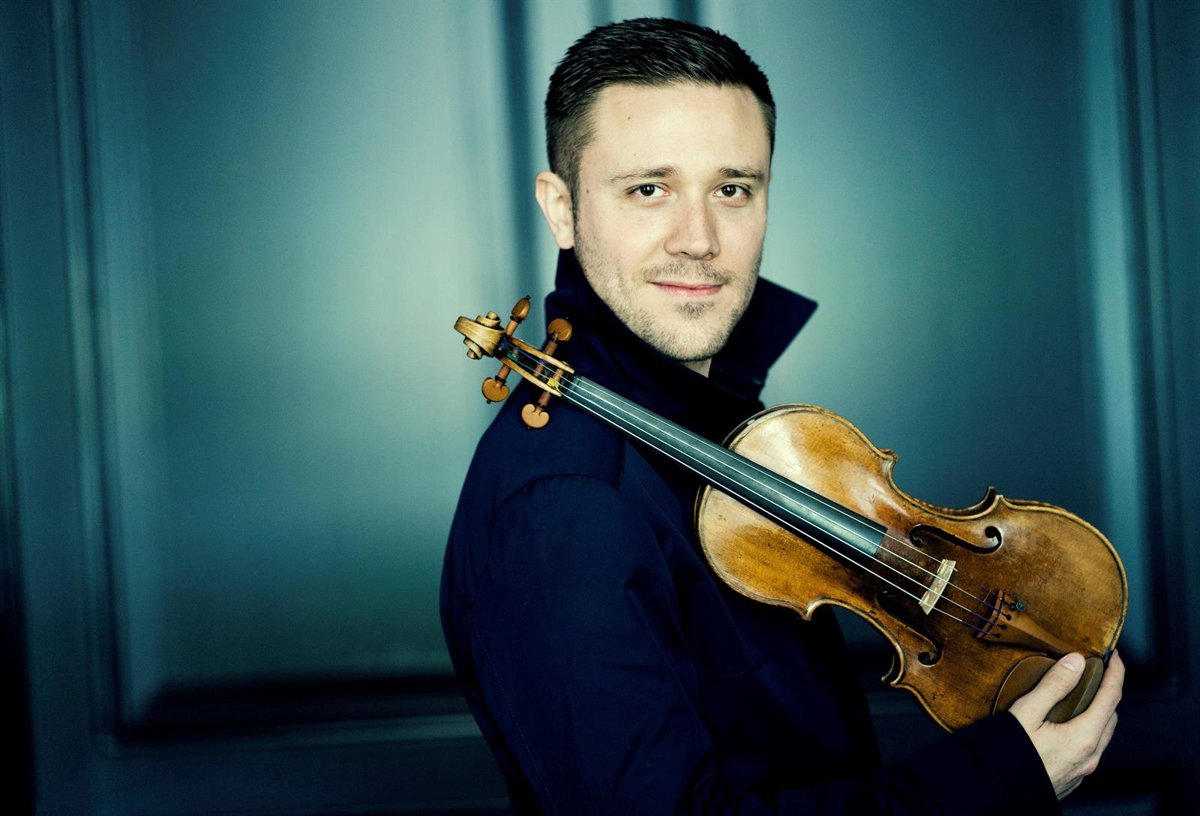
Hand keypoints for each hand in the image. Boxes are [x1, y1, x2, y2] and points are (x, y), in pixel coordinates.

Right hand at [1008, 650, 1123, 798]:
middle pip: (1111, 716)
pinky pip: (1091, 749)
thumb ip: (1053, 685)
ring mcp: (1083, 770)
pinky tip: (1069, 724)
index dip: (1116, 673)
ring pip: (1103, 735)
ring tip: (1083, 696)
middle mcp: (1090, 756)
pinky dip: (1089, 730)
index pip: (1111, 697)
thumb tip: (1076, 661)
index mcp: (1083, 737)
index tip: (1115, 655)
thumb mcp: (1026, 712)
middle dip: (1108, 692)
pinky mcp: (1073, 778)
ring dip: (1100, 713)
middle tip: (1097, 672)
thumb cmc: (1008, 753)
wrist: (995, 790)